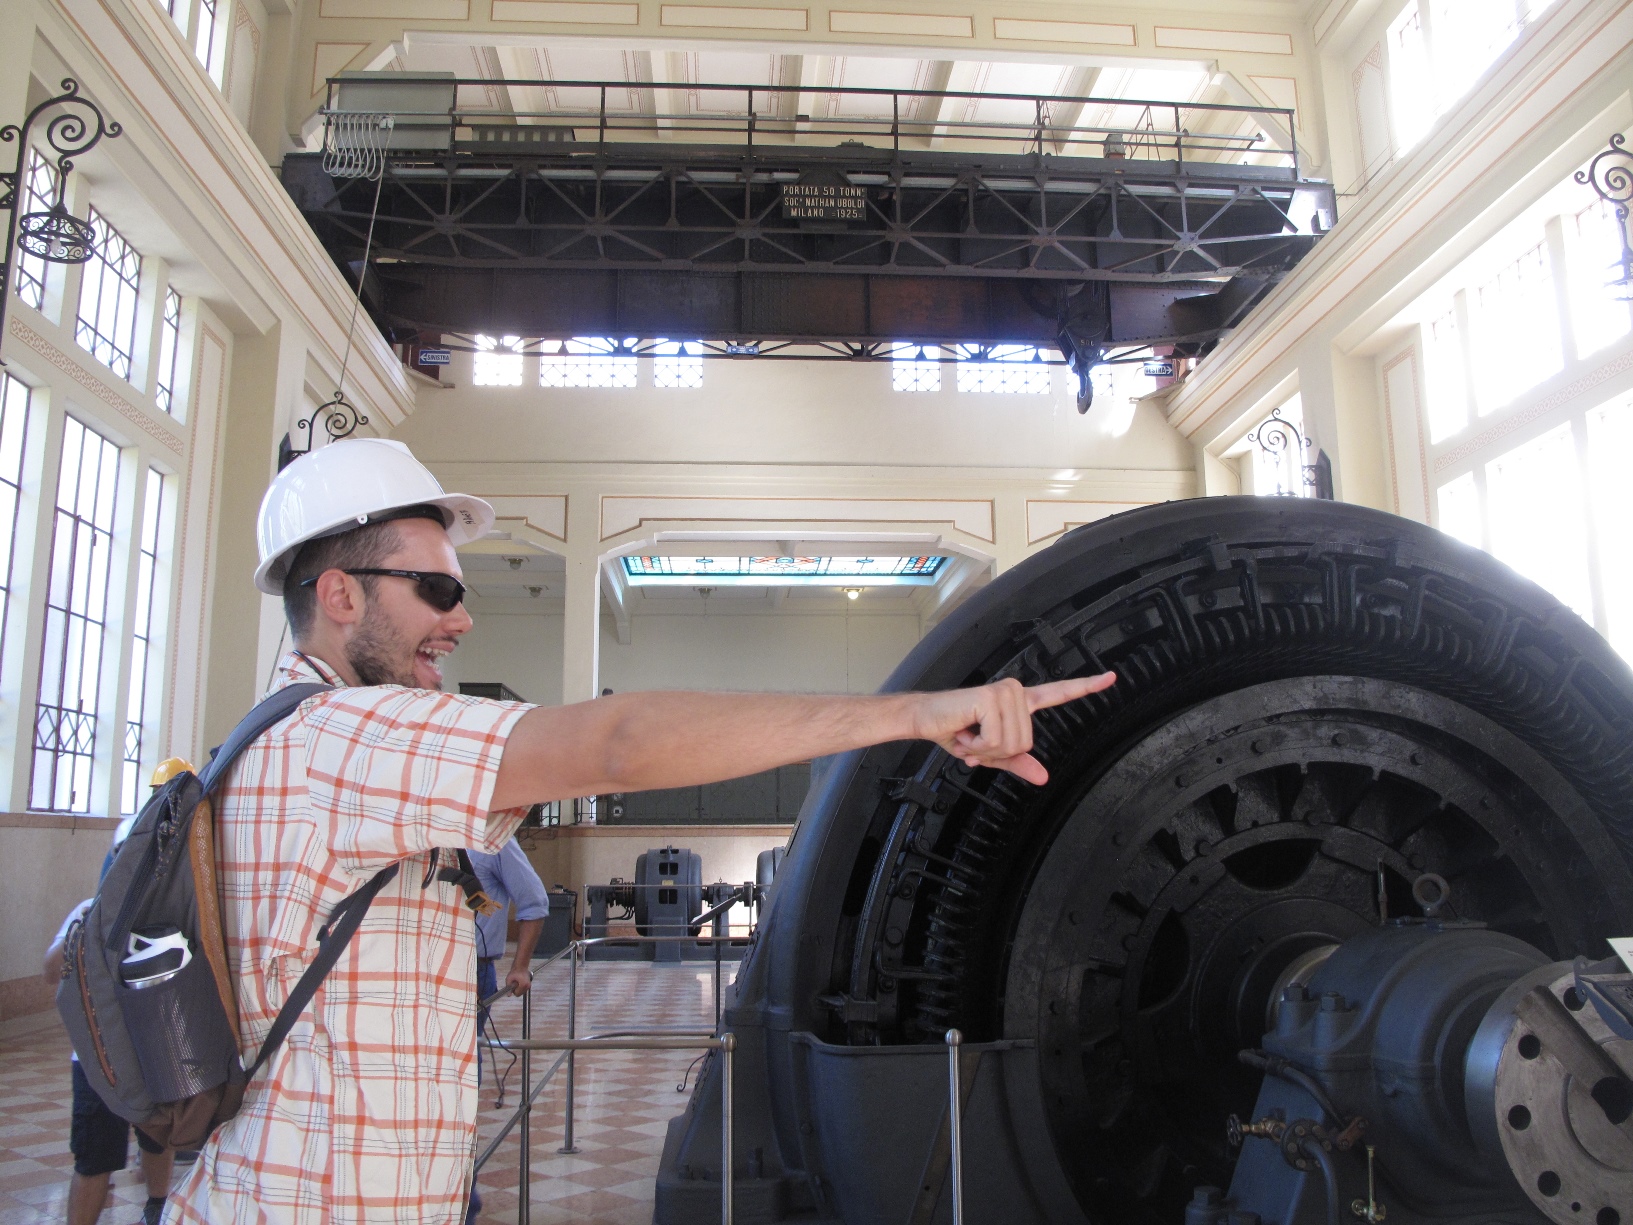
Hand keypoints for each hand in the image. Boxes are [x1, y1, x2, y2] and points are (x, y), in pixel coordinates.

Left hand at [504, 967, 531, 995]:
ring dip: (518, 989)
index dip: (513, 990)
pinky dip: (521, 987)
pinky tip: (519, 982)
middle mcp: (528, 986)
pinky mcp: (529, 984)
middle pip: (520, 994)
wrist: (521, 966)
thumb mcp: (509, 979)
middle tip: (514, 983)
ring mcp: (529, 985)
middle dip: (516, 990)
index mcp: (523, 985)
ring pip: (522, 992)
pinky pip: (523, 989)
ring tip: (517, 982)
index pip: (517, 994)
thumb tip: (508, 995)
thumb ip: (508, 987)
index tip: (512, 985)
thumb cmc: (515, 972)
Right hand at [910, 673, 1115, 784]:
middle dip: (996, 752)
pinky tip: (964, 730)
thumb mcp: (990, 754)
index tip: (1111, 678)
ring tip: (968, 734)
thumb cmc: (955, 731)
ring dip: (984, 749)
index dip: (1086, 687)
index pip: (1058, 693)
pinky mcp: (991, 699)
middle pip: (1025, 744)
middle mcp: (1015, 692)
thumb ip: (1017, 763)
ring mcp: (1005, 692)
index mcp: (1020, 703)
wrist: (925, 720)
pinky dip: (977, 745)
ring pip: (1012, 744)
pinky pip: (996, 740)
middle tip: (975, 739)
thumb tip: (1042, 777)